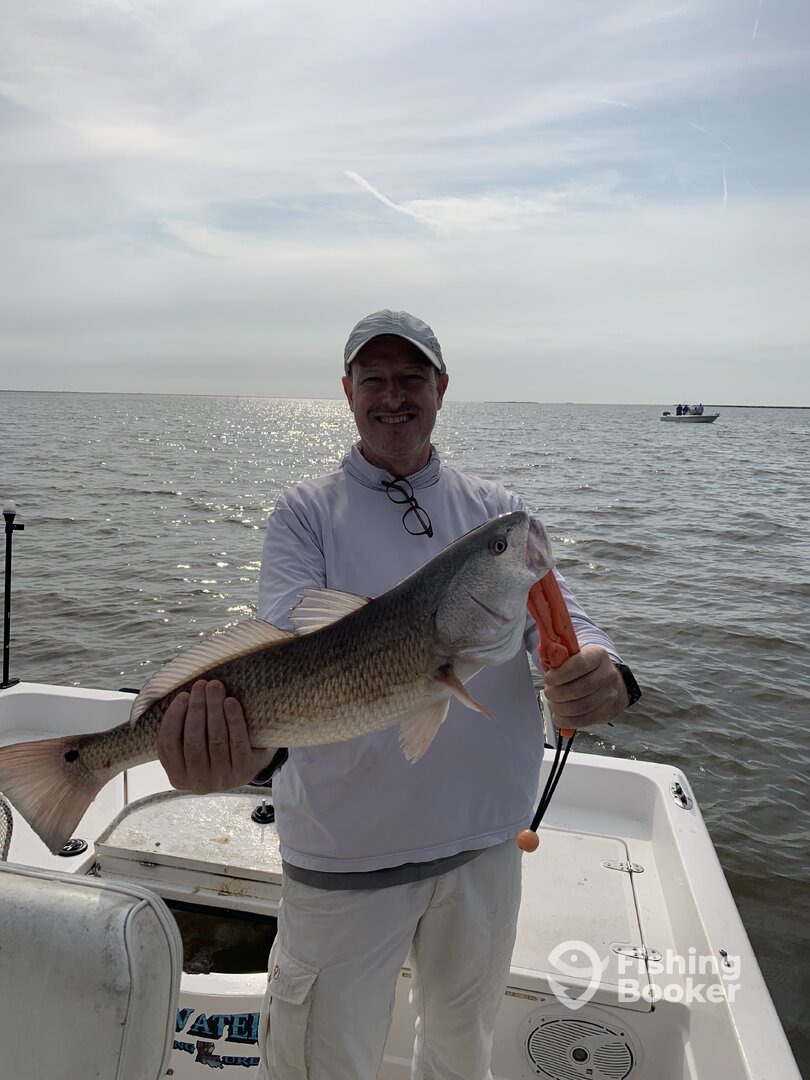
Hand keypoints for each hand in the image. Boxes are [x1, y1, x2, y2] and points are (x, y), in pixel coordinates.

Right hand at [157, 679, 273, 793]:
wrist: (250, 761)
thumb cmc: (214, 748)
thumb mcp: (190, 747)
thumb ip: (180, 731)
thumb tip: (177, 697)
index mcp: (177, 777)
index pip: (168, 745)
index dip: (173, 718)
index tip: (182, 695)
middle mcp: (198, 783)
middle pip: (193, 741)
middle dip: (196, 708)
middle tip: (201, 684)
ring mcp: (222, 779)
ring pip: (216, 739)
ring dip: (214, 709)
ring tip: (215, 687)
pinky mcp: (244, 771)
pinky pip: (237, 741)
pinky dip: (234, 719)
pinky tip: (231, 702)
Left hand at [542, 645, 629, 729]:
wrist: (610, 684)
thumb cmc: (586, 670)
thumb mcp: (575, 657)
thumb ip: (558, 656)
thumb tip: (544, 652)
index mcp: (598, 656)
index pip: (580, 664)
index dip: (561, 674)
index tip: (548, 679)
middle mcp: (607, 675)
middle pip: (579, 688)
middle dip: (557, 693)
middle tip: (548, 693)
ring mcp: (610, 695)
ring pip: (581, 706)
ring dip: (561, 708)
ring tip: (553, 704)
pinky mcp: (607, 712)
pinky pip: (585, 720)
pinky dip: (567, 720)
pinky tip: (559, 716)